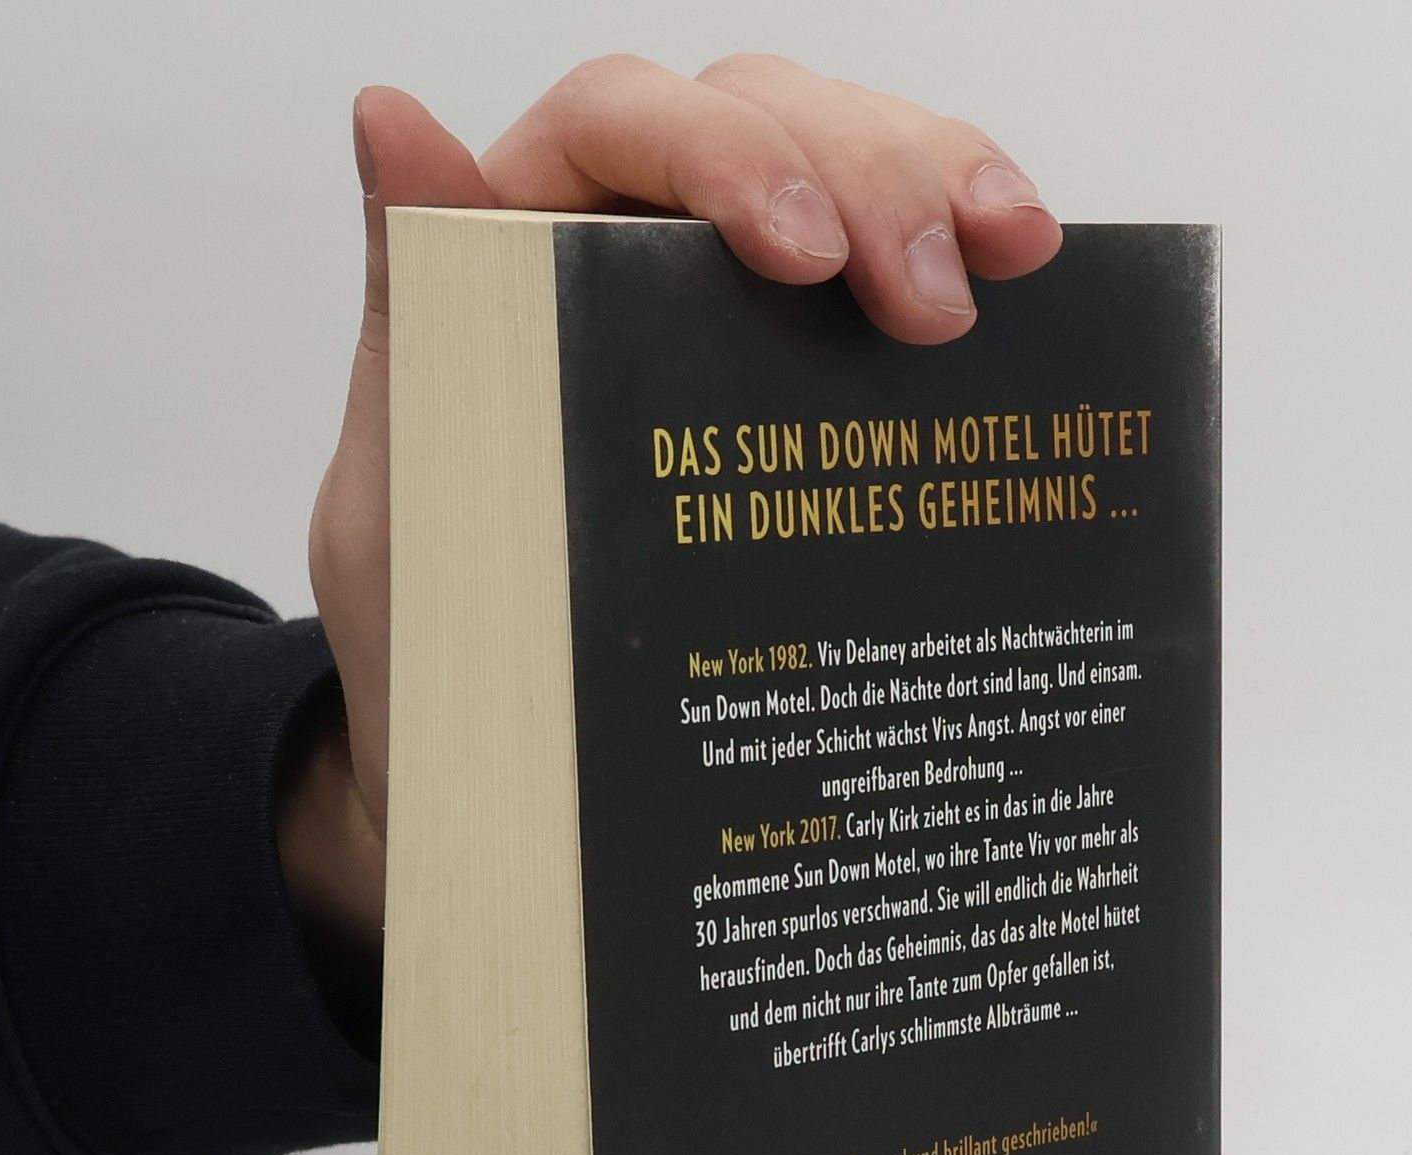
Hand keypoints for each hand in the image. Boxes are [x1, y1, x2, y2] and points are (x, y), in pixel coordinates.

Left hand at [291, 60, 1062, 949]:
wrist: (497, 780)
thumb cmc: (438, 650)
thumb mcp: (399, 500)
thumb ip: (412, 320)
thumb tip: (392, 118)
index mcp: (514, 253)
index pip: (617, 123)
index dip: (723, 156)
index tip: (805, 257)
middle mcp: (625, 251)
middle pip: (759, 116)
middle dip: (867, 179)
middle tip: (936, 308)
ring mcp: (722, 310)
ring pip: (841, 162)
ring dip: (936, 187)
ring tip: (1010, 263)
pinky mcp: (797, 383)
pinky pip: (882, 275)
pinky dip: (958, 257)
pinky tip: (1020, 290)